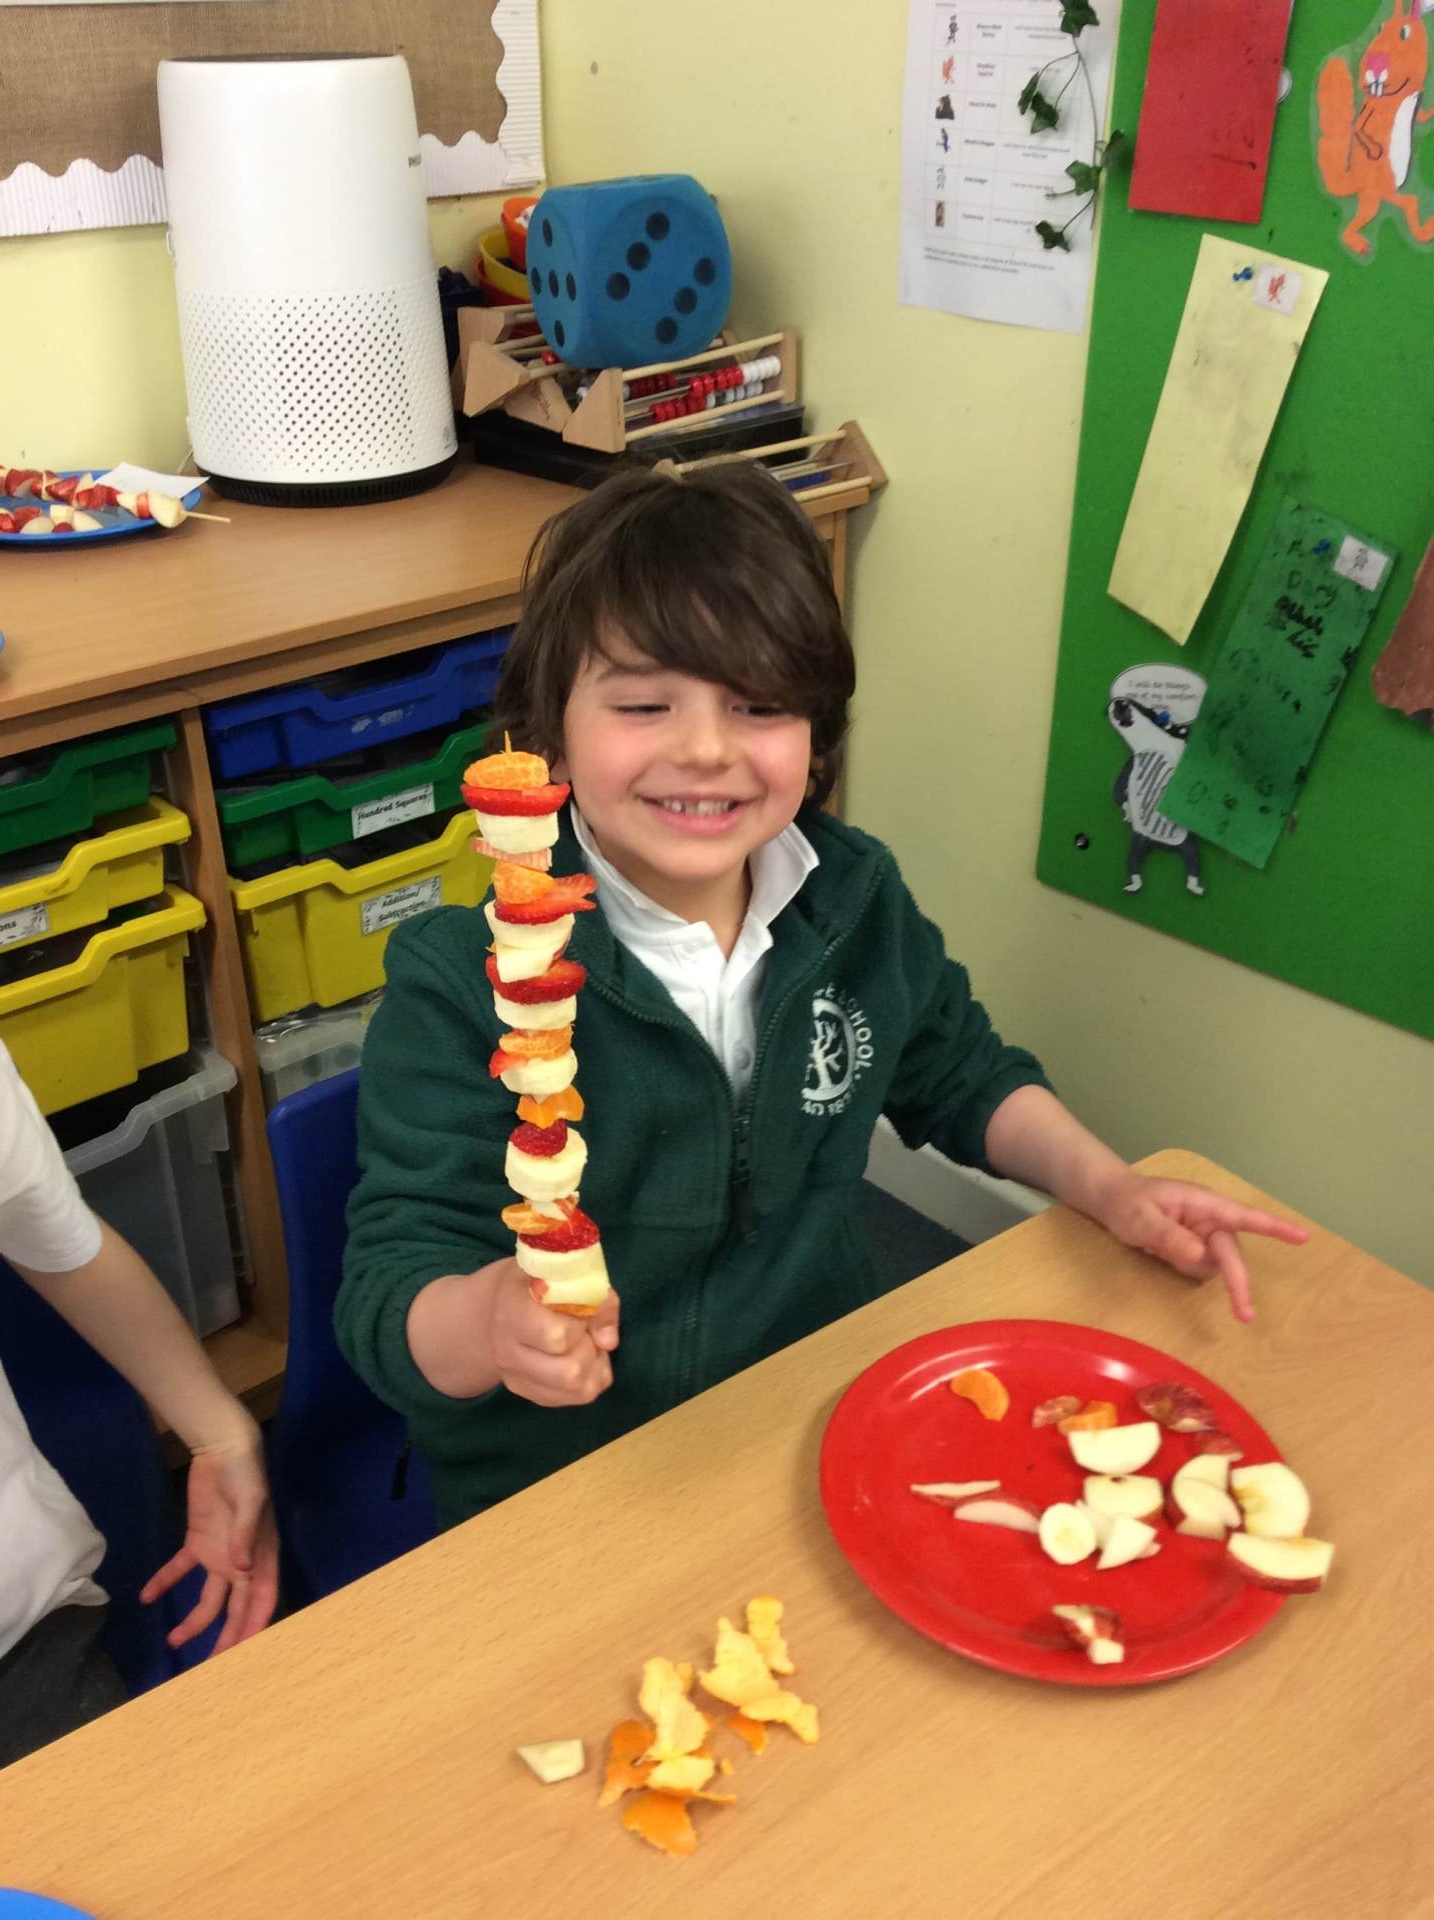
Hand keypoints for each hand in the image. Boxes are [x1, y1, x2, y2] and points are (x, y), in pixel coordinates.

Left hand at [140, 1430, 278, 1654]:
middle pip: (236, 1608)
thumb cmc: (246, 1475)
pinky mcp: (198, 1541)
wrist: (224, 1447)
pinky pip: (180, 1569)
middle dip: (227, 1637)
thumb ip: (244, 1535)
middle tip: (211, 1668)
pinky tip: (148, 1596)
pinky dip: (165, 1582)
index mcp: (262, 1555)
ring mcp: (219, 1553)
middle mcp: (242, 1562)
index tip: (245, 1654)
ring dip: (194, 1621)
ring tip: (173, 1641)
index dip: (255, 1626)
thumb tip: (242, 1572)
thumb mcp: (250, 1501)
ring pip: (209, 1598)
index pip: (262, 1599)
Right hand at [482, 1258, 620, 1407]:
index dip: (580, 1324)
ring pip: (577, 1389)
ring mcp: (516, 1378)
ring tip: (587, 1341)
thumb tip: (608, 1341)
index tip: (580, 1307)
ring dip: (595, 1364)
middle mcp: (507, 1351)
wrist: (503, 1304)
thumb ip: (593, 1296)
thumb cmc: (540, 1282)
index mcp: (513, 1312)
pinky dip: (593, 1377)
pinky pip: (577, 1397)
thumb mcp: (565, 1272)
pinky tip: (583, 1356)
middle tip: (585, 1328)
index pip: (556, 1336)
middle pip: (569, 1372)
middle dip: (590, 1348)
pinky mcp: (531, 1393)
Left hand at [1093, 1173, 1308, 1322]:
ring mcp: (1206, 1236)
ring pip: (1217, 1266)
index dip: (1274, 1228)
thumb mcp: (1141, 1218)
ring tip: (1158, 1248)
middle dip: (1238, 1283)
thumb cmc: (1127, 1201)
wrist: (1112, 1200)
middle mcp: (1211, 1220)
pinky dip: (1185, 1268)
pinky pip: (1201, 1269)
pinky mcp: (1197, 1250)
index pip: (1244, 1217)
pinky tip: (1163, 1255)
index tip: (1303, 1238)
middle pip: (1232, 1256)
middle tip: (1244, 1315)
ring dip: (1194, 1267)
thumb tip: (1202, 1254)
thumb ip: (1169, 1235)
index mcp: (1204, 1204)